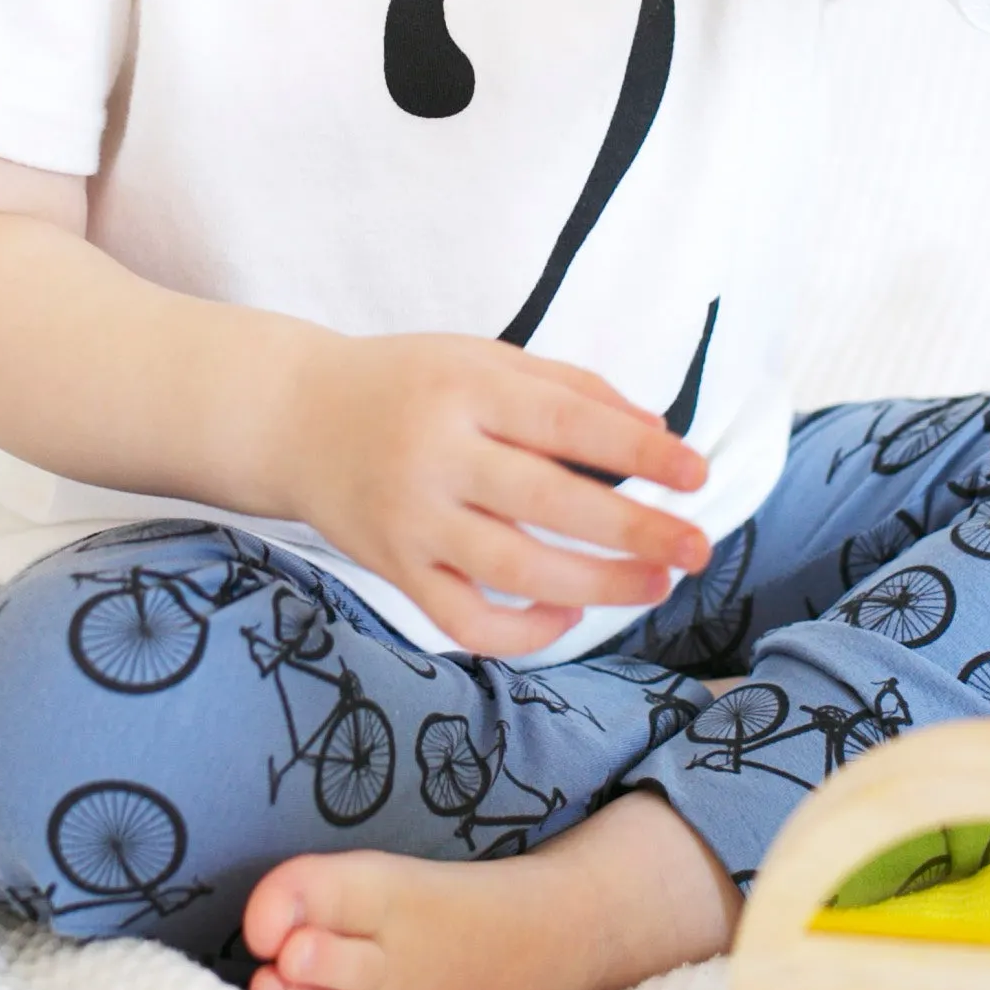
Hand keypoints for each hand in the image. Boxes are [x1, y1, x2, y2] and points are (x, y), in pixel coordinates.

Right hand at [276, 333, 711, 657]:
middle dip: (634, 531)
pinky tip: (566, 614)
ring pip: (512, 568)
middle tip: (697, 548)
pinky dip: (521, 631)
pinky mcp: (393, 569)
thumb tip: (657, 432)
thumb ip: (572, 389)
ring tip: (655, 585)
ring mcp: (411, 519)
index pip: (568, 423)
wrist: (292, 417)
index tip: (697, 474)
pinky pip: (462, 621)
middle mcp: (437, 455)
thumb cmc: (409, 383)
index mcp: (468, 388)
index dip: (639, 453)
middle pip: (547, 501)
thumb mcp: (486, 358)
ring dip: (595, 585)